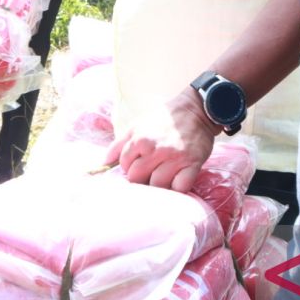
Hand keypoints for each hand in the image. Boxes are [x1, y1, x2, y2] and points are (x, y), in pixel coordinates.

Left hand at [105, 89, 219, 190]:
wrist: (195, 111)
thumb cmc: (163, 120)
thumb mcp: (136, 126)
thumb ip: (119, 145)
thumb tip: (104, 163)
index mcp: (140, 140)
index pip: (124, 166)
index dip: (129, 167)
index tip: (137, 164)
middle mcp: (156, 150)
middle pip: (138, 179)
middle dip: (140, 179)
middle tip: (148, 173)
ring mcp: (175, 158)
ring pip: (158, 186)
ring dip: (158, 185)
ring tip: (162, 177)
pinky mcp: (192, 165)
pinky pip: (180, 188)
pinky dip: (177, 188)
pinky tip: (176, 180)